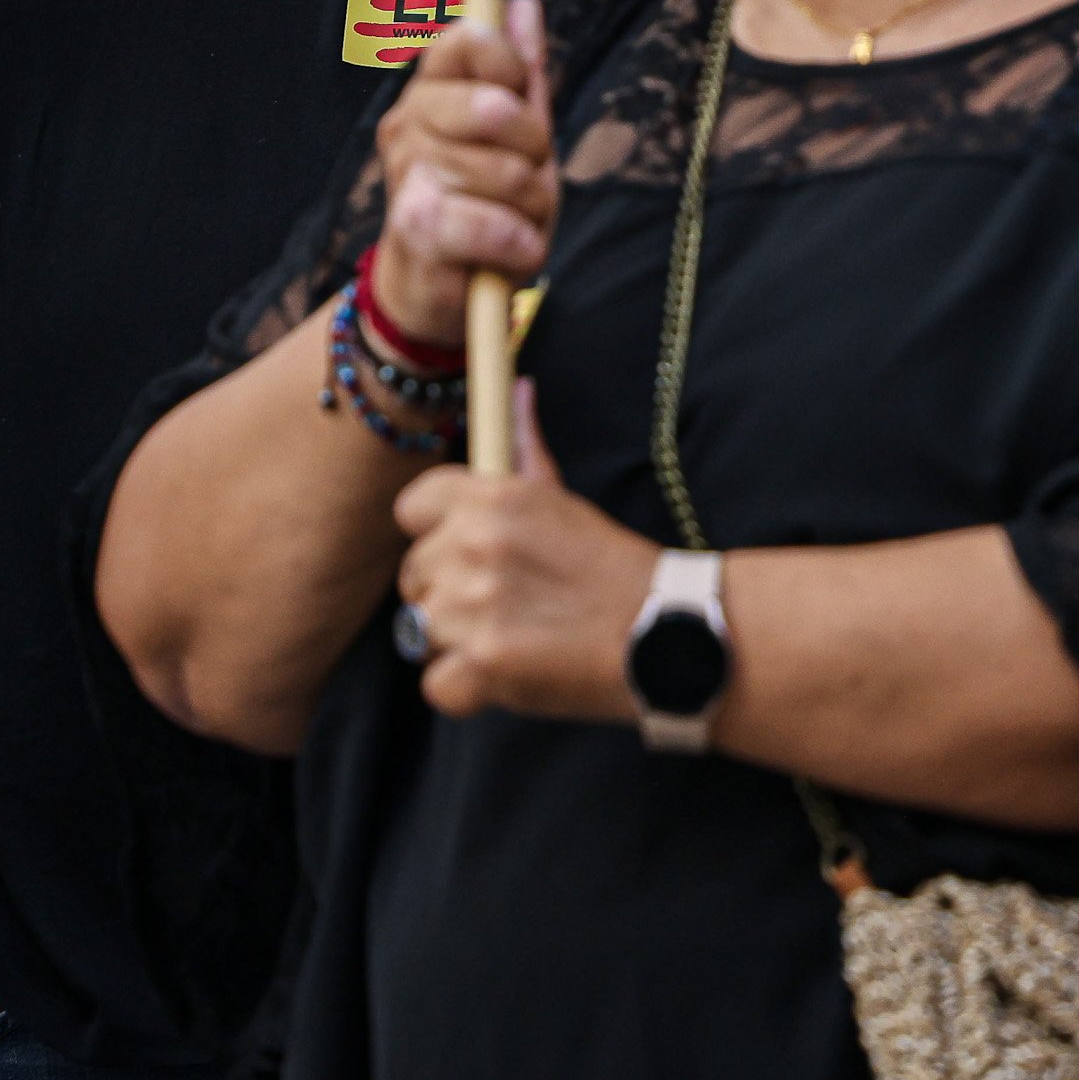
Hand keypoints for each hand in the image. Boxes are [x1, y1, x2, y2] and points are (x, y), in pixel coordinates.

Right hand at [372, 0, 557, 337]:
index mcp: (431, 92)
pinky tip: (510, 253)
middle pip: (496, 106)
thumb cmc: (483, 209)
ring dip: (531, 209)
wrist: (435, 296)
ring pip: (507, 172)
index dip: (509, 65)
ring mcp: (409, 173)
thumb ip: (521, 75)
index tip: (518, 100)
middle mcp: (408, 124)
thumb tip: (525, 4)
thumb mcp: (516, 140)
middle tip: (524, 180)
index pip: (469, 38)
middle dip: (535, 151)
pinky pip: (495, 225)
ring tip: (512, 224)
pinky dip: (519, 246)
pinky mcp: (416, 226)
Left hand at [394, 413, 658, 727]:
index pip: (412, 508)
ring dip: (459, 644)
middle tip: (507, 605)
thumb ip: (527, 450)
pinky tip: (508, 678)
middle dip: (448, 594)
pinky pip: (437, 685)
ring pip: (422, 631)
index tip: (465, 552)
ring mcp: (472, 608)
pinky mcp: (481, 666)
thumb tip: (517, 389)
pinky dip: (468, 691)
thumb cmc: (614, 569)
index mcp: (492, 499)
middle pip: (414, 575)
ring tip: (517, 640)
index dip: (435, 534)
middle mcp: (474, 545)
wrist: (666, 635)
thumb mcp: (566, 501)